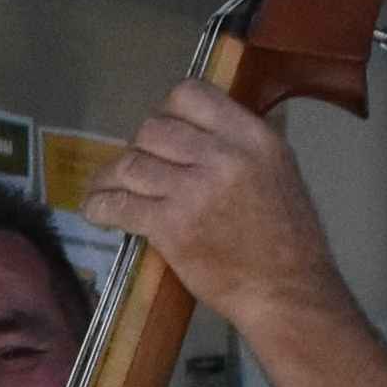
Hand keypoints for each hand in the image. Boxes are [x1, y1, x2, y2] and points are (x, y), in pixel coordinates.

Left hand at [82, 81, 341, 332]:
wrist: (288, 291)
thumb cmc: (289, 239)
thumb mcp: (278, 171)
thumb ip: (240, 145)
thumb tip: (199, 132)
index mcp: (253, 137)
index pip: (190, 95)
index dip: (167, 110)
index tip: (164, 133)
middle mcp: (223, 156)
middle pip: (153, 128)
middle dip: (139, 147)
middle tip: (140, 168)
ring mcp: (194, 191)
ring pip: (131, 163)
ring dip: (111, 177)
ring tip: (109, 188)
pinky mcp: (171, 227)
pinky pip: (120, 204)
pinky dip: (100, 206)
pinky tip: (97, 211)